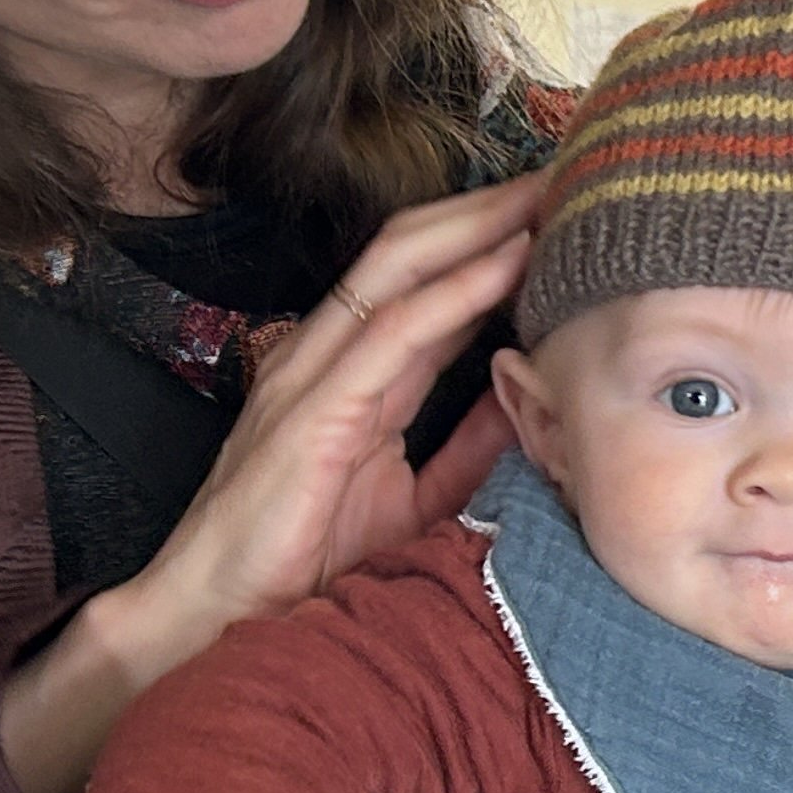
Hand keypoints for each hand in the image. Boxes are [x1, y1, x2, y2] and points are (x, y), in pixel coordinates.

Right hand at [97, 179, 542, 673]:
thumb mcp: (412, 498)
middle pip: (412, 249)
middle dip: (489, 207)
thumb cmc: (305, 563)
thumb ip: (463, 450)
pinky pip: (394, 332)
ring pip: (401, 268)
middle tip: (567, 174)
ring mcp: (313, 373)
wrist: (225, 618)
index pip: (422, 277)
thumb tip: (521, 407)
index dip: (487, 237)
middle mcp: (326, 354)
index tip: (559, 212)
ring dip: (479, 227)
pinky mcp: (314, 411)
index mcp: (350, 372)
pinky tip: (506, 263)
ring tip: (547, 195)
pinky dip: (454, 291)